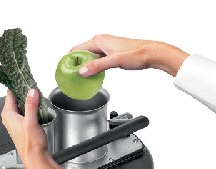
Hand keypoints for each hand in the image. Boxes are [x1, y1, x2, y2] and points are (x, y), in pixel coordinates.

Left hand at [1, 89, 62, 168]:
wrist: (36, 158)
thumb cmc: (31, 145)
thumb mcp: (31, 121)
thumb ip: (31, 105)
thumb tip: (31, 91)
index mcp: (8, 115)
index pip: (10, 93)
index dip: (16, 83)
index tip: (20, 74)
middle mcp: (10, 118)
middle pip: (16, 98)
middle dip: (24, 90)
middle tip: (32, 82)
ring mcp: (16, 121)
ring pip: (22, 104)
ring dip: (29, 98)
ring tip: (37, 93)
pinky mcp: (23, 124)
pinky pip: (26, 110)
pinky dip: (32, 106)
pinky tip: (39, 105)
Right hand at [71, 34, 188, 76]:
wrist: (151, 54)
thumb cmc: (137, 54)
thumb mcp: (114, 61)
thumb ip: (97, 66)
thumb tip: (82, 71)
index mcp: (99, 41)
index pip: (76, 49)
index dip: (68, 60)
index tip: (64, 71)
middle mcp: (100, 42)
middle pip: (80, 54)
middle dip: (74, 65)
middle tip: (70, 78)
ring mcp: (105, 48)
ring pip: (88, 58)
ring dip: (83, 68)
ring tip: (79, 79)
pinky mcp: (109, 54)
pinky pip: (95, 61)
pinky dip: (91, 68)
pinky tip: (91, 77)